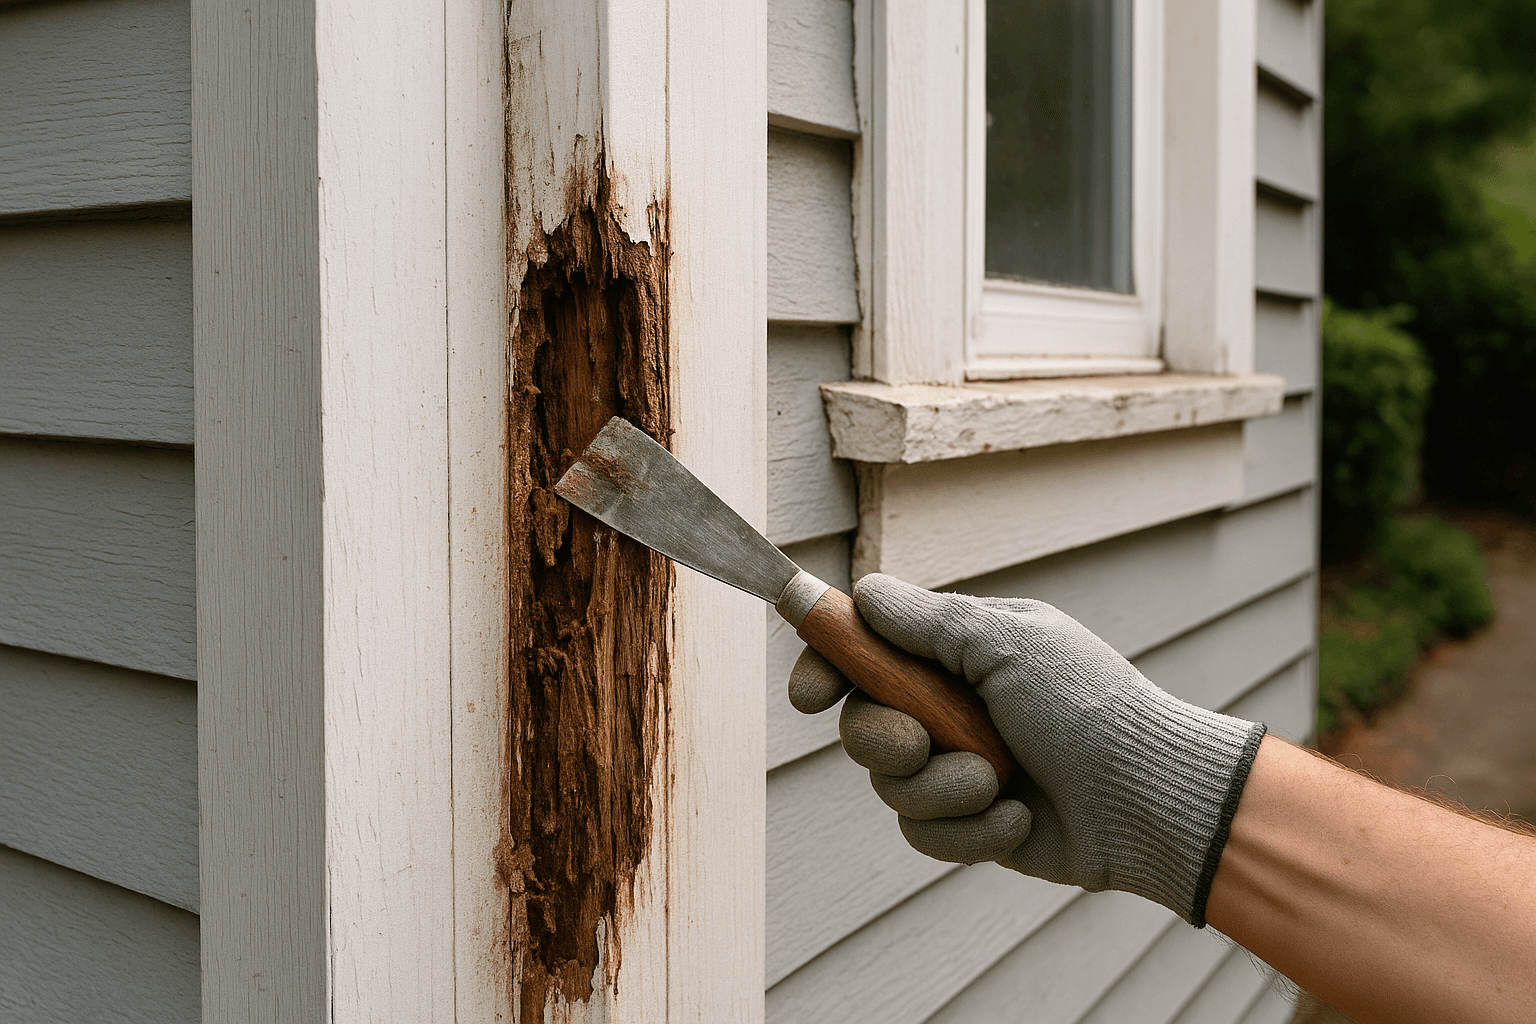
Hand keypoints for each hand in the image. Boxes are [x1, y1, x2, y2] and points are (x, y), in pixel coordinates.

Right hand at [788, 574, 1265, 925]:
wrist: (1146, 799)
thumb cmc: (1087, 706)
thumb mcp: (1005, 642)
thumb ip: (925, 622)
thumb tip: (861, 592)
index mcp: (956, 650)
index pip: (865, 649)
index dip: (826, 666)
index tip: (808, 694)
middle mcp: (949, 705)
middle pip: (860, 722)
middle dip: (885, 738)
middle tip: (923, 742)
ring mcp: (956, 765)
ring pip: (889, 785)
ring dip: (942, 788)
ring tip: (998, 783)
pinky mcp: (967, 824)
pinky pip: (923, 833)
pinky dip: (969, 830)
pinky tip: (1015, 817)